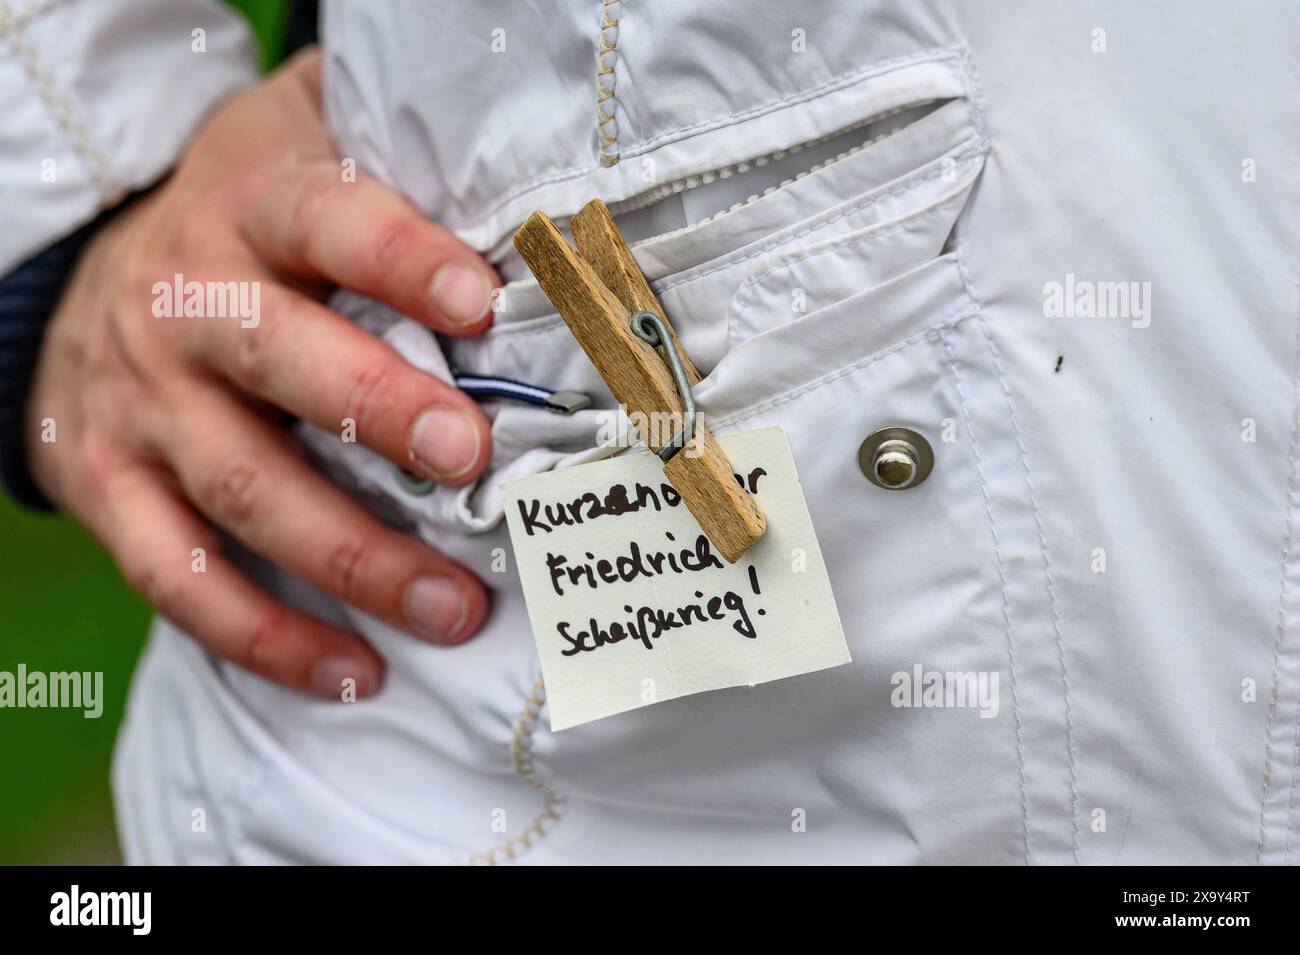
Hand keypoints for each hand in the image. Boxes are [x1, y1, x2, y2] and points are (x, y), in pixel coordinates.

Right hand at [25, 49, 494, 698]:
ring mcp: (142, 406)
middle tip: (472, 460)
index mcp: (246, 209)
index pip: (322, 220)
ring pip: (242, 488)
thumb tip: (533, 174)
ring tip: (454, 608)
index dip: (399, 257)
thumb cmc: (248, 226)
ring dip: (352, 557)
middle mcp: (184, 306)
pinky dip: (266, 637)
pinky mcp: (107, 489)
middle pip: (276, 358)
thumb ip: (395, 147)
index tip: (482, 304)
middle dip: (379, 411)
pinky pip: (180, 579)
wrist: (87, 282)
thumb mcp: (299, 146)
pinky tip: (355, 670)